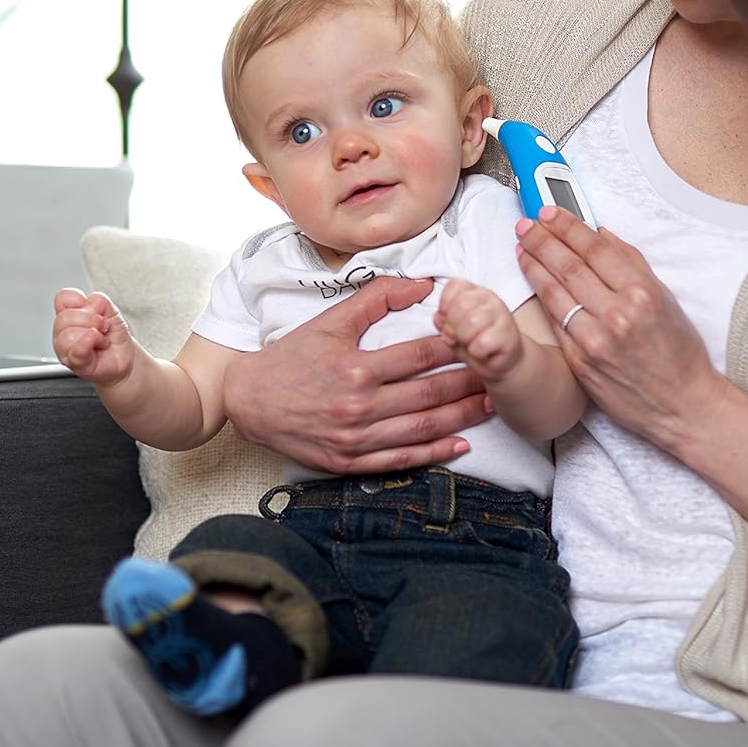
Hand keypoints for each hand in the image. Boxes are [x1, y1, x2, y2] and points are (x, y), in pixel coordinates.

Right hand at [52, 287, 133, 386]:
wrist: (123, 357)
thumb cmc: (113, 335)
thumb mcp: (111, 311)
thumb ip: (99, 301)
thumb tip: (90, 304)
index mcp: (69, 315)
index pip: (62, 298)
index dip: (79, 300)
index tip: (94, 310)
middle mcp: (62, 331)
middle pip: (65, 317)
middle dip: (92, 319)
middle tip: (102, 328)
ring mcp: (65, 349)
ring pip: (68, 334)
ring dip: (94, 335)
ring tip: (101, 340)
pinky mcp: (74, 363)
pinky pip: (75, 351)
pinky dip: (86, 344)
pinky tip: (95, 342)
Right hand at [220, 275, 488, 474]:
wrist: (248, 401)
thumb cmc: (291, 357)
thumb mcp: (329, 321)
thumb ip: (376, 299)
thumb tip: (422, 284)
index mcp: (354, 367)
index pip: (418, 357)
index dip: (455, 348)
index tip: (481, 339)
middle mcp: (357, 406)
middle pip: (427, 396)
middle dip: (468, 385)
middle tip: (499, 375)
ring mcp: (354, 439)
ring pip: (420, 430)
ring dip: (461, 419)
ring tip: (490, 406)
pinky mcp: (349, 462)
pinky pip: (401, 460)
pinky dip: (434, 453)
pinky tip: (460, 445)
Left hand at [434, 278, 522, 381]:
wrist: (501, 361)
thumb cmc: (475, 342)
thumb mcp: (453, 331)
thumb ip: (444, 321)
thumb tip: (439, 318)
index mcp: (474, 292)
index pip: (455, 285)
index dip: (445, 305)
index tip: (447, 320)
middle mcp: (489, 299)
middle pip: (461, 304)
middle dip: (452, 325)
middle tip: (457, 337)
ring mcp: (502, 315)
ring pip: (472, 321)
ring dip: (465, 339)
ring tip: (471, 344)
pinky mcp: (508, 335)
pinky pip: (482, 343)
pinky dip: (476, 352)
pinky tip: (482, 352)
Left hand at [514, 208, 731, 451]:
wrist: (682, 405)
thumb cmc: (679, 353)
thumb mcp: (666, 299)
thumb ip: (632, 264)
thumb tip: (601, 235)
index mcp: (642, 293)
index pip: (595, 249)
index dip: (567, 227)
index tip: (549, 213)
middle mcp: (617, 315)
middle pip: (569, 267)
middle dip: (542, 240)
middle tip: (524, 225)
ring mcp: (595, 341)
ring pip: (555, 294)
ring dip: (533, 266)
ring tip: (520, 247)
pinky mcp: (580, 363)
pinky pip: (556, 325)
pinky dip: (541, 300)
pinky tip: (532, 283)